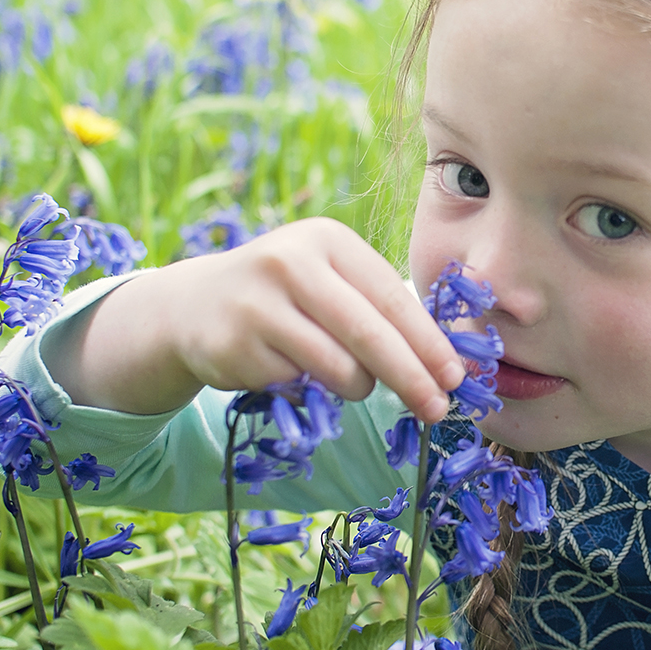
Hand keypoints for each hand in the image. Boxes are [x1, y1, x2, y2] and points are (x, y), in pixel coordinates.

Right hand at [48, 218, 464, 421]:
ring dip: (356, 388)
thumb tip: (448, 362)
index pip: (393, 297)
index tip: (456, 377)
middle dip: (412, 378)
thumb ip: (380, 309)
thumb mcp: (332, 282)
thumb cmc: (289, 296)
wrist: (194, 305)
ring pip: (339, 369)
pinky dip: (310, 391)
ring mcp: (258, 304)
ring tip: (343, 378)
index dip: (429, 342)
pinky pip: (300, 387)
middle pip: (371, 335)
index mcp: (328, 240)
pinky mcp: (234, 346)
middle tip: (438, 409)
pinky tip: (288, 369)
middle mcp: (291, 262)